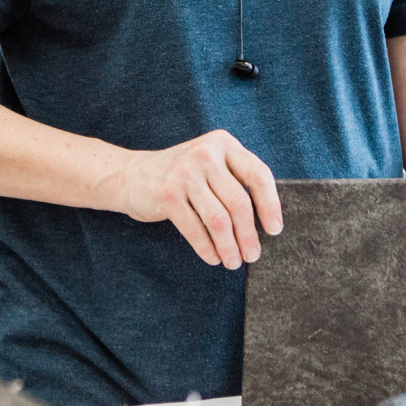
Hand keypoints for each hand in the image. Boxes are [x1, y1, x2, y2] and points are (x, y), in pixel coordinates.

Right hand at [115, 130, 282, 268]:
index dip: (271, 205)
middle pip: (239, 203)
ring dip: (230, 247)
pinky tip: (213, 258)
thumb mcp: (210, 163)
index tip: (274, 230)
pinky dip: (207, 249)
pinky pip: (195, 229)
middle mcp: (205, 154)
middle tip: (252, 255)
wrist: (131, 174)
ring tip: (233, 261)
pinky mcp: (167, 194)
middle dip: (249, 235)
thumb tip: (266, 220)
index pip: (258, 175)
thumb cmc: (181, 175)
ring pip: (219, 220)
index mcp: (222, 143)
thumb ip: (235, 179)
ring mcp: (184, 173)